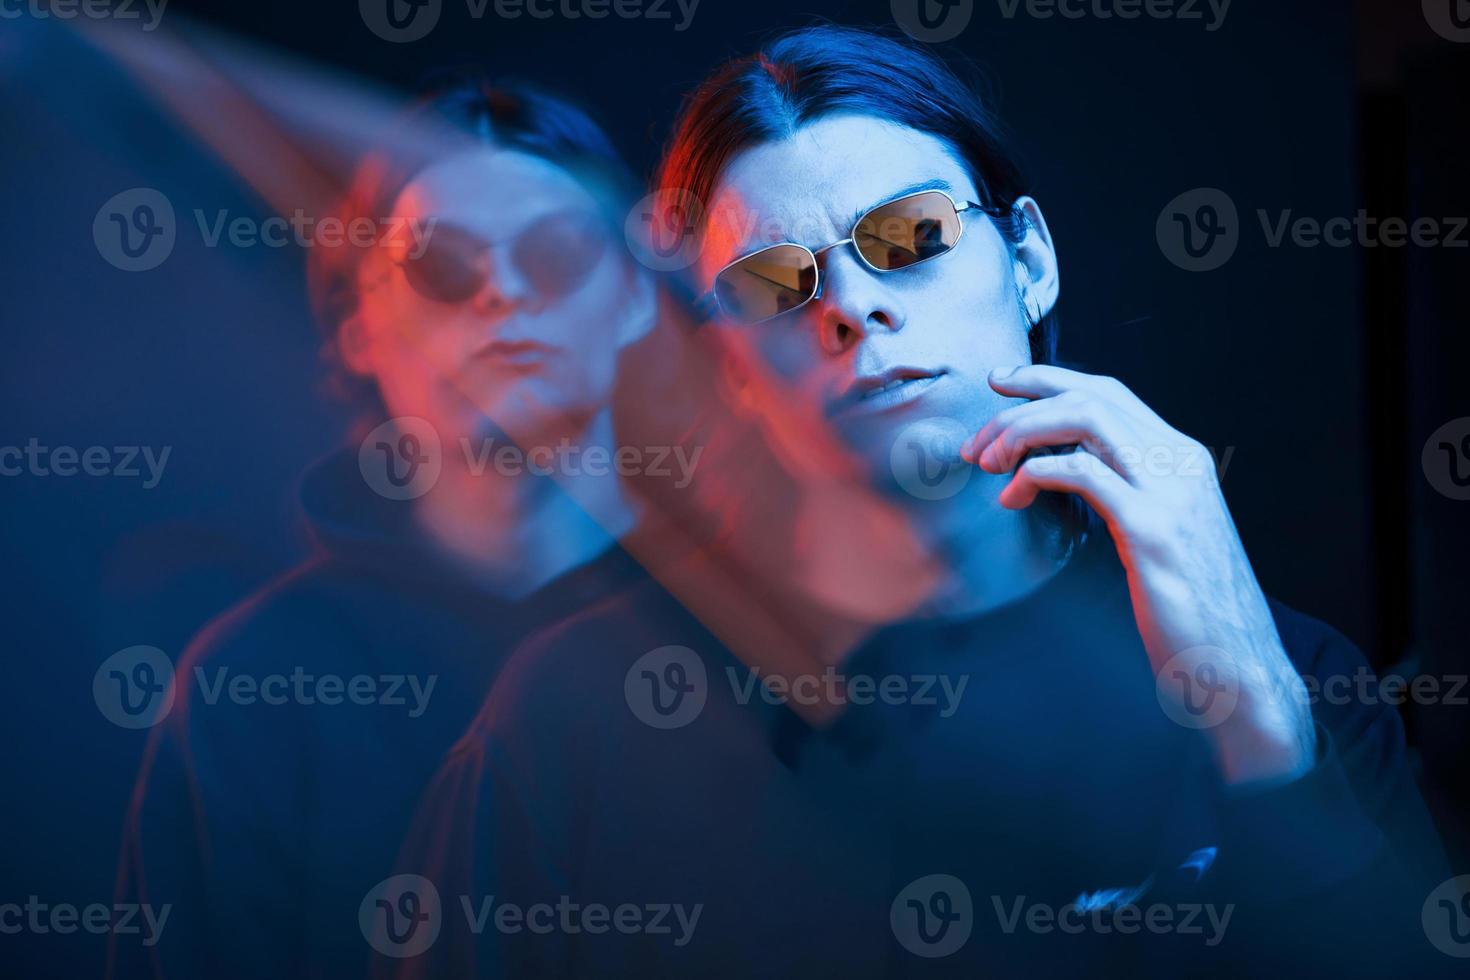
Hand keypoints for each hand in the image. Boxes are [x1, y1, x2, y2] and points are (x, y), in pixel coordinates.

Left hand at [962, 365, 1315, 785]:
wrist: (1237, 668)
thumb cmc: (1189, 609)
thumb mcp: (1157, 536)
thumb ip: (1124, 494)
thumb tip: (1065, 471)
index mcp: (1183, 459)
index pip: (1109, 392)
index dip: (1049, 379)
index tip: (1001, 386)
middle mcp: (1181, 463)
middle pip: (1091, 395)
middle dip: (1022, 404)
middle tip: (977, 440)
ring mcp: (1170, 492)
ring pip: (1085, 419)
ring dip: (1022, 432)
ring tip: (987, 464)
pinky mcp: (1152, 530)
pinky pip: (1081, 473)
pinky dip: (1035, 474)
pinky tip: (1011, 499)